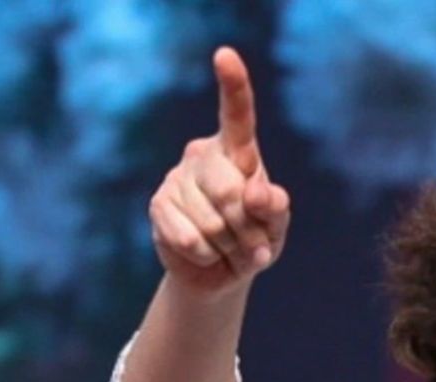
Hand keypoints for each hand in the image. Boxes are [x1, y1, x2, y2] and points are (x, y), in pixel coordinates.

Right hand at [148, 47, 290, 296]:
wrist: (221, 272)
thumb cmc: (256, 240)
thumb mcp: (276, 226)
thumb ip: (275, 208)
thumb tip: (256, 193)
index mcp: (239, 151)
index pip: (237, 115)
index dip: (233, 86)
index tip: (225, 55)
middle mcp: (204, 155)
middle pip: (229, 190)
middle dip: (248, 228)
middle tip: (256, 247)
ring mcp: (177, 178)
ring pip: (211, 222)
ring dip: (230, 248)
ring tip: (230, 250)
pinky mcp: (158, 206)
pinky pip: (189, 238)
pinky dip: (208, 256)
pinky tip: (207, 253)